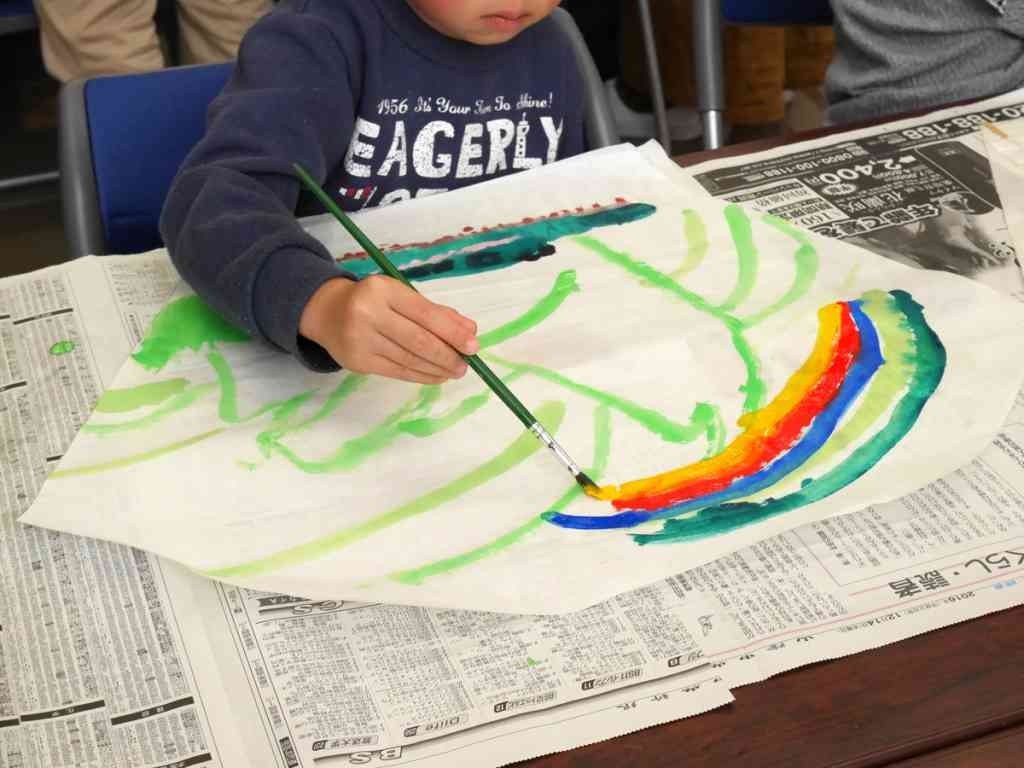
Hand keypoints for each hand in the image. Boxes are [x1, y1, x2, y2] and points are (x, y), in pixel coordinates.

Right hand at [298, 276, 477, 383]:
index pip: (425, 313)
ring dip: (437, 368)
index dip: (452, 331)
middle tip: (466, 363)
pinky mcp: (358, 362)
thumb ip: (435, 311)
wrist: (327, 312)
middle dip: (447, 354)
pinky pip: (397, 371)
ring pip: (409, 359)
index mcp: (383, 290)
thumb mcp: (401, 296)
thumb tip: (470, 330)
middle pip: (418, 340)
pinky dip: (421, 375)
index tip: (473, 345)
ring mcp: (361, 340)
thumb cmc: (373, 301)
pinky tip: (437, 376)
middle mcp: (369, 313)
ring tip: (455, 371)